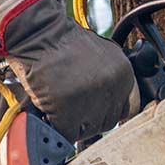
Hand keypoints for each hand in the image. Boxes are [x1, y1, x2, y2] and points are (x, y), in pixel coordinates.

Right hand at [0, 0, 135, 141]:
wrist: (35, 32)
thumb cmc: (62, 43)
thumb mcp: (100, 56)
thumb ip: (110, 81)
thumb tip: (109, 107)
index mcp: (124, 73)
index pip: (129, 110)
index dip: (110, 111)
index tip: (97, 110)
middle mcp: (113, 87)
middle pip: (108, 122)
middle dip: (89, 118)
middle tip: (71, 103)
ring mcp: (92, 99)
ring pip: (88, 131)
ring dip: (72, 123)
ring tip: (59, 101)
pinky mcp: (68, 109)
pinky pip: (67, 133)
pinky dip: (56, 125)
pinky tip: (50, 108)